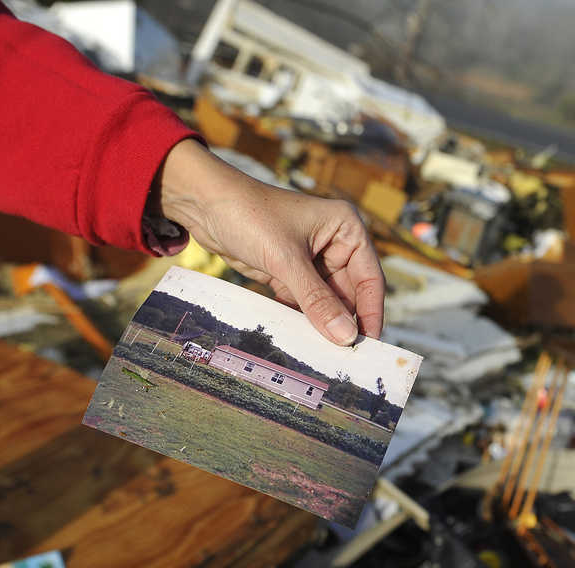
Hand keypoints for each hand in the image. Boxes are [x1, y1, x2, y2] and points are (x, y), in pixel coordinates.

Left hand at [157, 139, 383, 345]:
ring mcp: (311, 259)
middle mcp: (333, 243)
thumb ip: (317, 300)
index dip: (371, 312)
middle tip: (345, 357)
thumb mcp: (286, 260)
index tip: (368, 344)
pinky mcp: (288, 271)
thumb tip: (345, 336)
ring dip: (323, 323)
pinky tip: (302, 340)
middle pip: (350, 293)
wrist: (203, 204)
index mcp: (345, 228)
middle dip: (345, 322)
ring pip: (326, 301)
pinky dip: (302, 319)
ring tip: (325, 354)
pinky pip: (304, 302)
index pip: (370, 277)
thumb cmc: (249, 215)